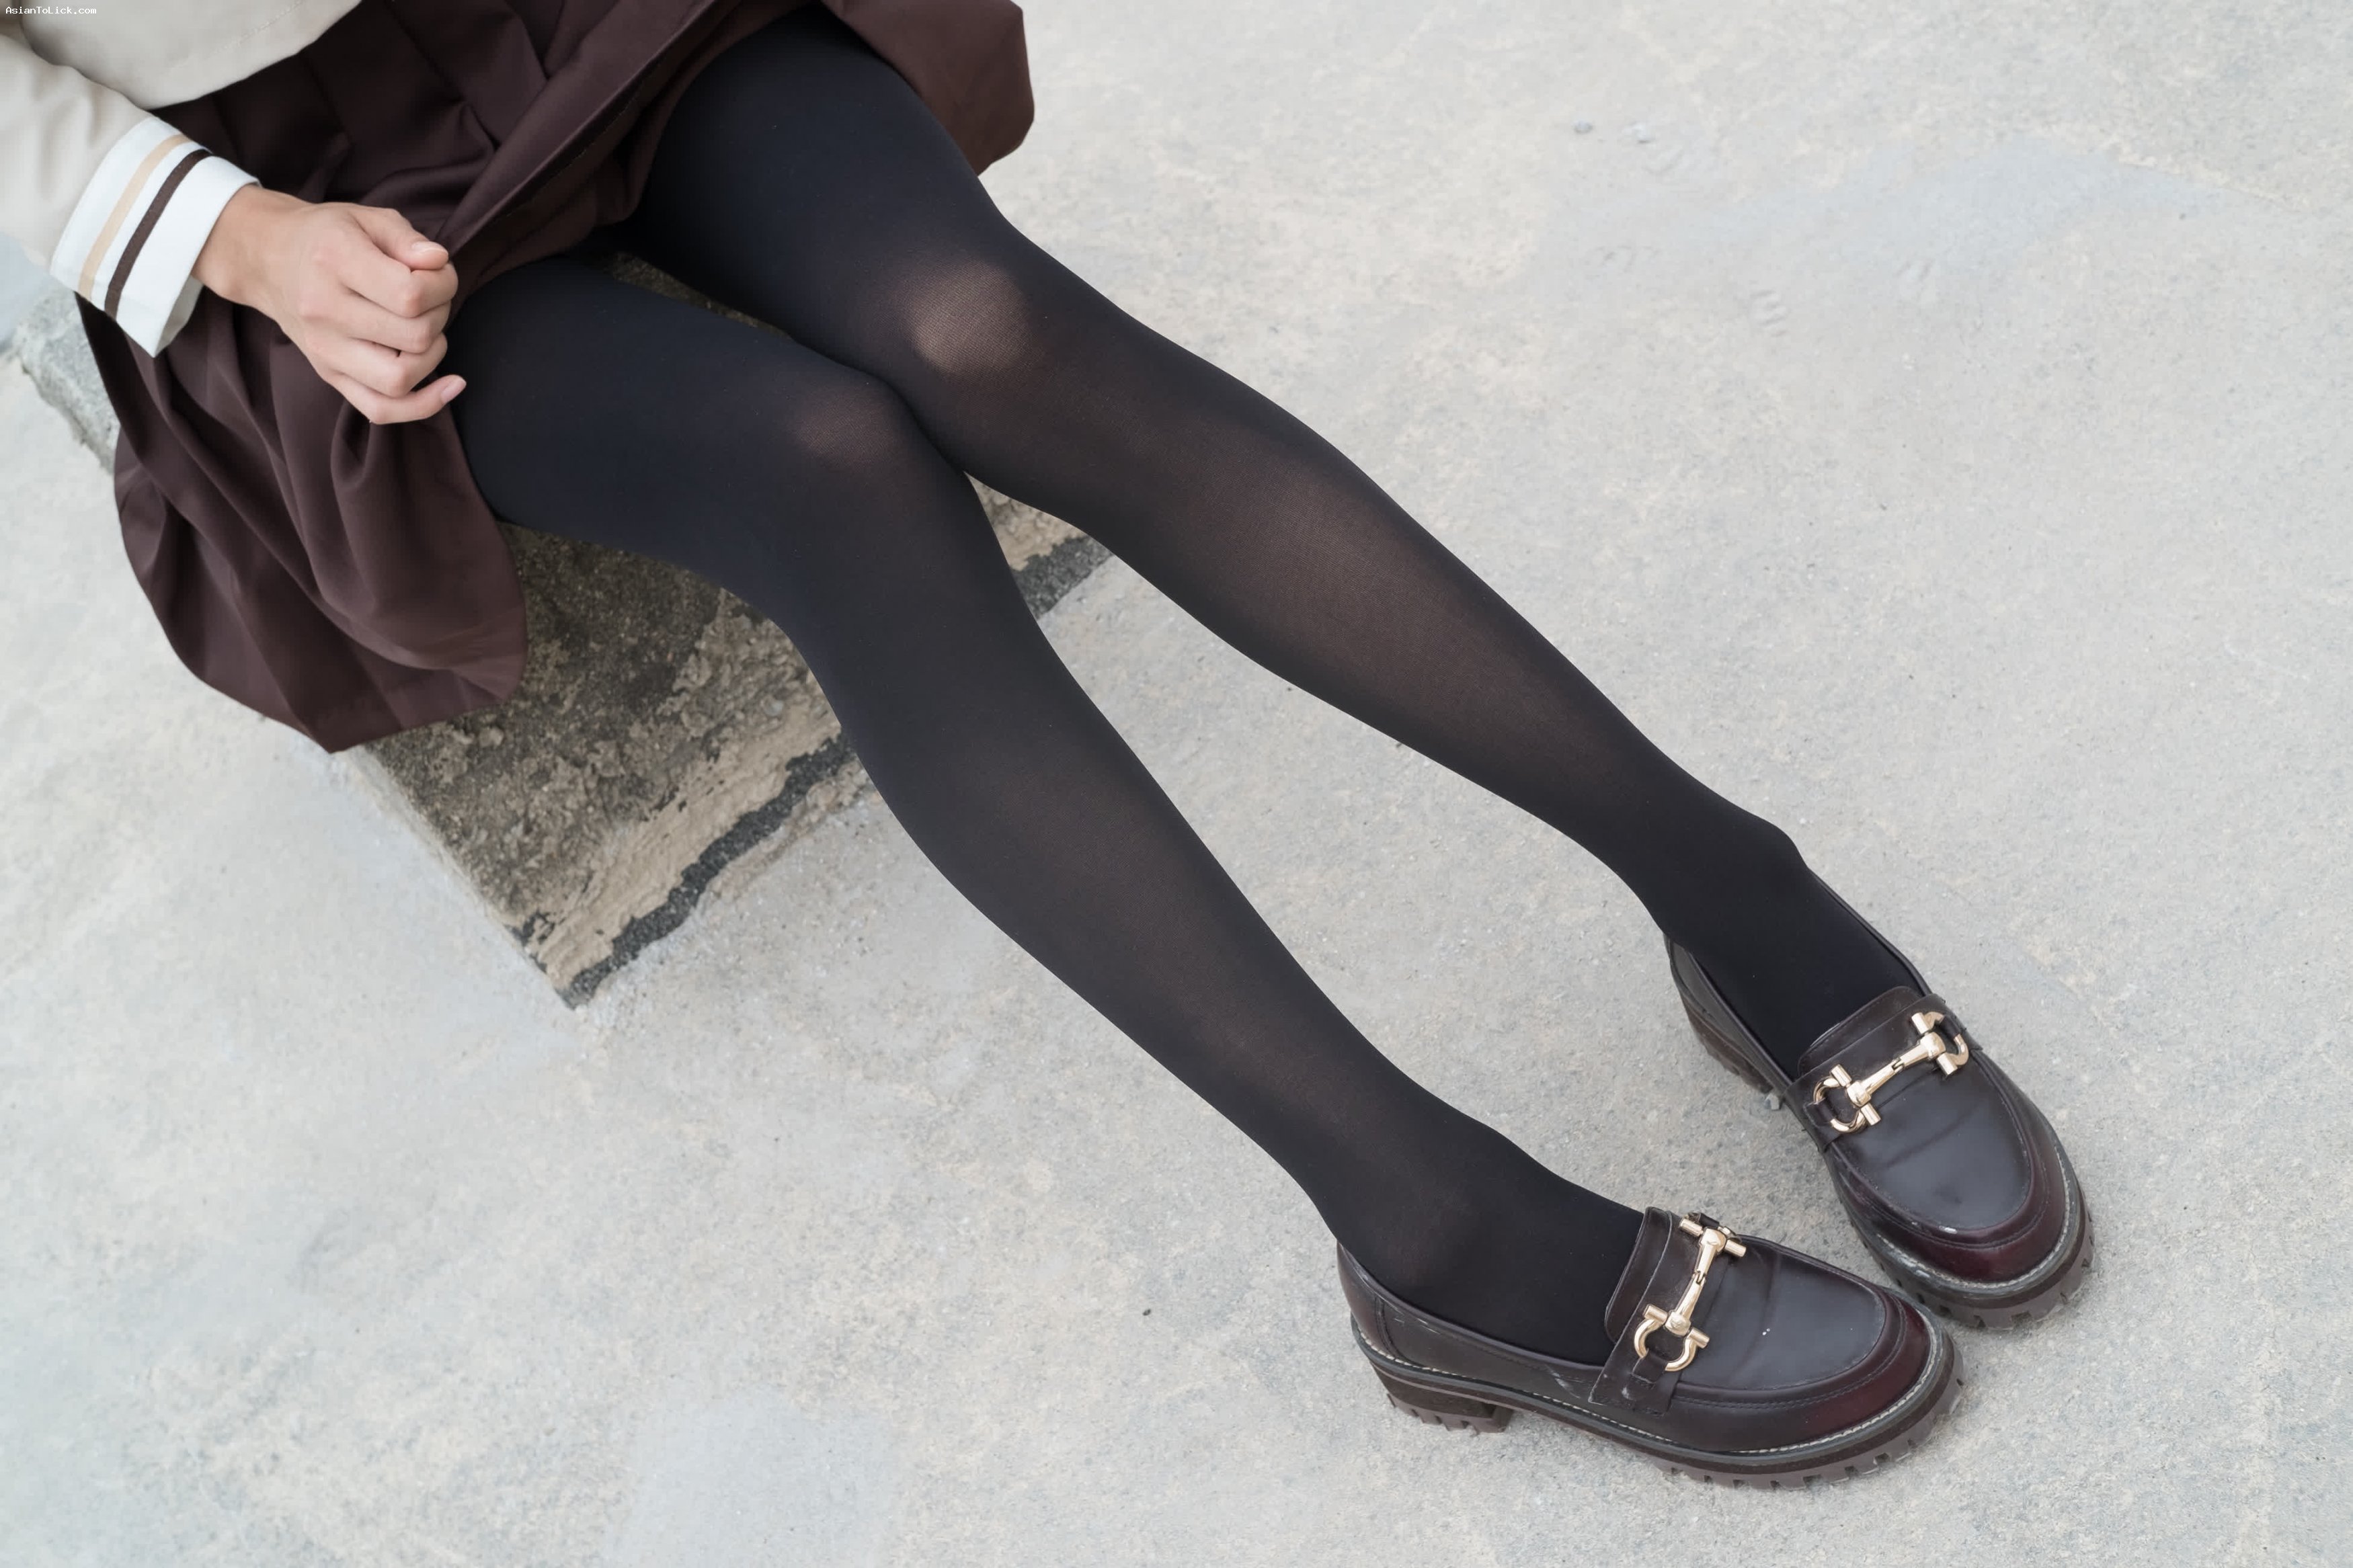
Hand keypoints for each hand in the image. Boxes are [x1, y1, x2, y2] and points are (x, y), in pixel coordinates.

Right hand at [194, 186, 463, 423]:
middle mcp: (324, 310)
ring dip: (432, 355)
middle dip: (441, 315)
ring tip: (425, 328)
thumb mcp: (367, 217)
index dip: (443, 285)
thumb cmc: (328, 237)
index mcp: (334, 261)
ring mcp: (324, 349)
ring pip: (400, 379)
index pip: (411, 295)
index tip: (438, 272)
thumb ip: (407, 238)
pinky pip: (380, 409)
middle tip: (431, 298)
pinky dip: (422, 405)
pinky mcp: (328, 374)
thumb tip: (438, 262)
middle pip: (414, 337)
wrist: (269, 259)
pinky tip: (450, 385)